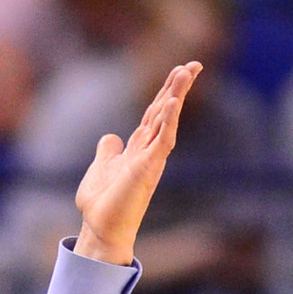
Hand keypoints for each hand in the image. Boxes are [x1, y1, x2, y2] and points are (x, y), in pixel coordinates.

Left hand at [74, 61, 201, 265]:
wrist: (99, 229)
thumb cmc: (100, 205)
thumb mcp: (100, 169)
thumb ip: (107, 152)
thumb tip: (111, 138)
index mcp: (137, 149)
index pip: (154, 114)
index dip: (165, 92)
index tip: (180, 70)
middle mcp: (148, 152)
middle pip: (165, 111)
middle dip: (178, 87)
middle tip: (193, 64)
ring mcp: (150, 159)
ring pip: (167, 120)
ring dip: (177, 95)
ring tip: (187, 71)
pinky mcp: (148, 169)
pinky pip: (162, 140)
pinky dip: (168, 120)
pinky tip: (172, 102)